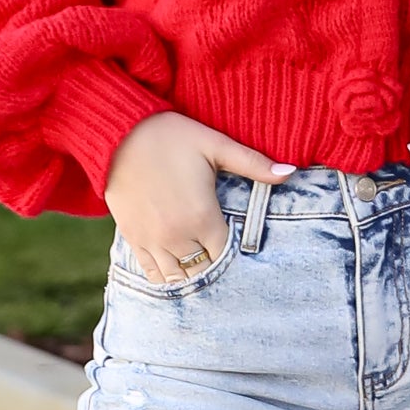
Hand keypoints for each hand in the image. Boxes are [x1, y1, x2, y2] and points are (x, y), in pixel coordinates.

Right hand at [106, 111, 282, 281]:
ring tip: (202, 269)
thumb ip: (253, 163)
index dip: (235, 255)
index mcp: (202, 217)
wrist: (119, 132)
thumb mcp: (215, 145)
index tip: (241, 249)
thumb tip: (290, 171)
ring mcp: (152, 240)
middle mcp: (177, 236)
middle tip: (224, 263)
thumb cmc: (171, 136)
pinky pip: (151, 272)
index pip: (226, 254)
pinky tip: (177, 271)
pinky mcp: (133, 238)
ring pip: (178, 277)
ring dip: (192, 275)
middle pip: (204, 271)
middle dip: (215, 268)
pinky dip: (166, 276)